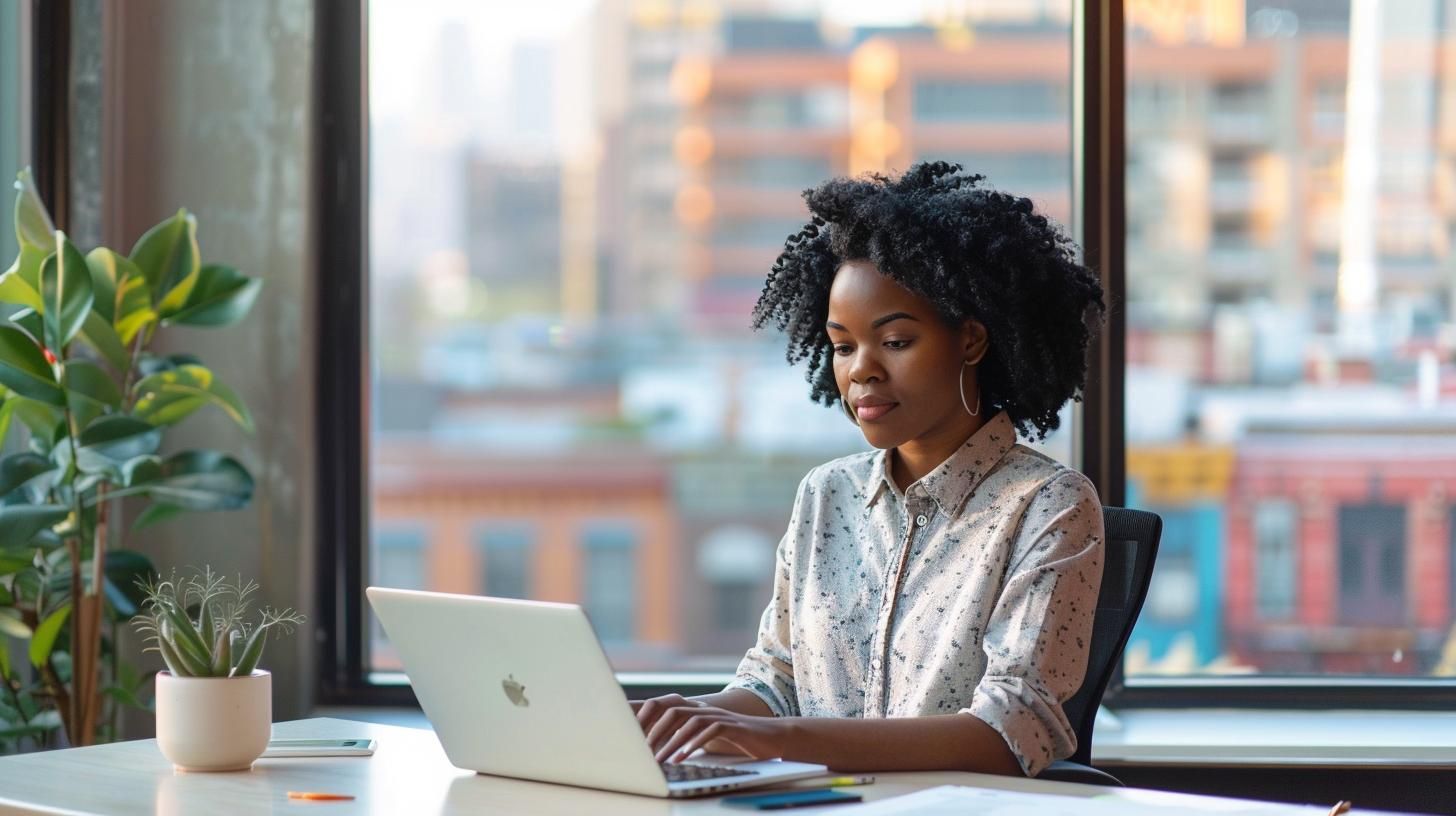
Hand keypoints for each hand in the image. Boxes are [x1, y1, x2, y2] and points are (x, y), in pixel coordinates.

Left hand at [632, 694, 793, 763]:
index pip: (663, 706)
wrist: (775, 737)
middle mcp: (705, 709)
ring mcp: (719, 715)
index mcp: (696, 711)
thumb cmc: (739, 740)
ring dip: (670, 741)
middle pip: (671, 710)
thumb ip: (687, 739)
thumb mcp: (708, 738)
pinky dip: (693, 744)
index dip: (644, 714)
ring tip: (658, 760)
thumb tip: (661, 751)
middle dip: (652, 729)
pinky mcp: (733, 726)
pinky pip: (709, 730)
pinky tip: (682, 758)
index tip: (625, 731)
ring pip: (687, 720)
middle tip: (639, 751)